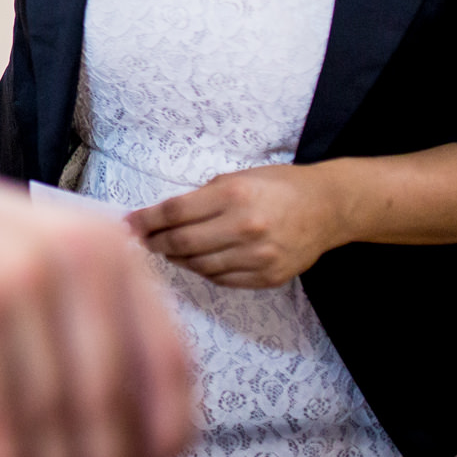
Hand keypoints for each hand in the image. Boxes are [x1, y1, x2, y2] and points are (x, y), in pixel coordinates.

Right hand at [0, 173, 192, 456]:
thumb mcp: (48, 254)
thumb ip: (101, 314)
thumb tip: (141, 427)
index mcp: (110, 247)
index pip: (171, 360)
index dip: (163, 435)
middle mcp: (75, 256)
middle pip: (115, 397)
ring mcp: (20, 280)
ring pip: (61, 414)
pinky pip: (6, 413)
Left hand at [127, 163, 344, 289]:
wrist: (327, 208)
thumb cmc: (278, 185)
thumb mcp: (237, 177)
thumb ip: (202, 197)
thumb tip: (162, 216)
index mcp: (233, 195)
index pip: (175, 212)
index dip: (146, 220)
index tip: (129, 223)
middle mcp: (244, 227)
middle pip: (182, 243)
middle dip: (154, 243)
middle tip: (141, 241)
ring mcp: (257, 256)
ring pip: (199, 265)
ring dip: (176, 259)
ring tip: (166, 250)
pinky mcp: (268, 277)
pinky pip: (222, 279)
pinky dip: (203, 271)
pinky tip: (195, 261)